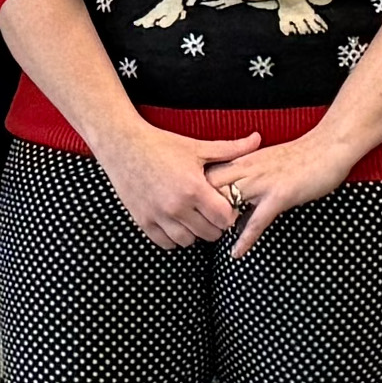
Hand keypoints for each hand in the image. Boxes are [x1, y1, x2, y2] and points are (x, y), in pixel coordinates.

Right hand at [97, 121, 265, 248]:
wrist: (123, 145)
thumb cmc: (161, 144)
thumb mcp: (197, 147)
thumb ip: (230, 149)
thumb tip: (258, 139)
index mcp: (194, 188)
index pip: (224, 218)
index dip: (229, 215)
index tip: (226, 207)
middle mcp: (177, 206)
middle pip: (209, 233)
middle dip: (215, 226)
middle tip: (211, 213)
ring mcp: (159, 216)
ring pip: (188, 241)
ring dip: (194, 233)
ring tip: (194, 218)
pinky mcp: (143, 221)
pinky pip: (165, 243)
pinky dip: (174, 238)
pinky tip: (176, 223)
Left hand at [206, 134, 357, 255]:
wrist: (329, 147)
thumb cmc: (302, 155)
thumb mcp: (267, 160)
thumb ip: (249, 172)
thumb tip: (237, 190)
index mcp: (243, 159)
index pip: (208, 173)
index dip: (196, 190)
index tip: (191, 205)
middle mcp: (248, 169)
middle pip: (210, 188)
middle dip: (200, 207)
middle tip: (197, 225)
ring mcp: (263, 183)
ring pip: (228, 203)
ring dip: (218, 223)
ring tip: (210, 239)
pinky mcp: (279, 195)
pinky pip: (256, 221)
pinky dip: (245, 239)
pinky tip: (237, 252)